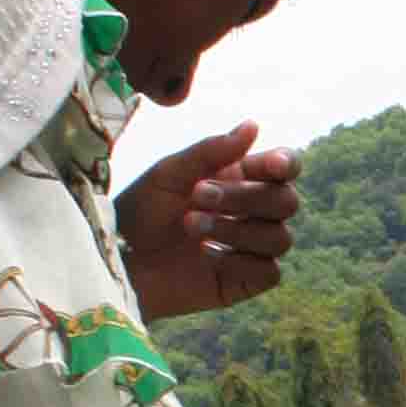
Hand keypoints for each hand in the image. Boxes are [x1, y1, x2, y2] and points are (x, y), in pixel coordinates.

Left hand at [116, 121, 300, 319]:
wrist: (119, 259)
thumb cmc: (140, 210)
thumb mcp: (170, 173)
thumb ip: (211, 150)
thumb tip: (253, 125)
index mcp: (240, 179)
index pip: (284, 168)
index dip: (286, 164)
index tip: (268, 166)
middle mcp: (252, 212)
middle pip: (286, 202)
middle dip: (245, 197)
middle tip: (198, 195)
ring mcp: (250, 248)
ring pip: (279, 237)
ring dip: (236, 229)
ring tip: (190, 227)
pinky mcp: (244, 281)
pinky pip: (269, 272)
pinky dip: (240, 261)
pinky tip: (206, 255)